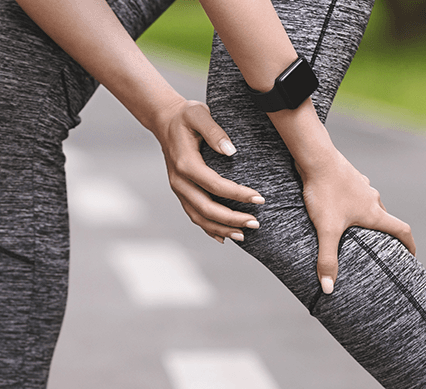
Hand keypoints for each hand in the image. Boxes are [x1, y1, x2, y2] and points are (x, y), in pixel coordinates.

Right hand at [152, 99, 264, 242]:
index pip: (215, 185)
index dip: (238, 194)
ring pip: (199, 217)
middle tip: (256, 223)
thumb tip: (231, 151)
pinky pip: (194, 215)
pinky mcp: (182, 193)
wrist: (165, 121)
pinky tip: (224, 237)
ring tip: (244, 234)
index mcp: (185, 164)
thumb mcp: (199, 114)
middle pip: (207, 208)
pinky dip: (209, 229)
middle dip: (232, 219)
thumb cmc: (186, 116)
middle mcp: (179, 181)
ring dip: (222, 229)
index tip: (259, 198)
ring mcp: (179, 189)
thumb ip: (215, 131)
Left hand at [299, 151, 415, 293]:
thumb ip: (327, 259)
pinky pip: (356, 194)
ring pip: (370, 205)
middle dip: (385, 234)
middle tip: (380, 248)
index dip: (409, 245)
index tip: (412, 257)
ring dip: (368, 219)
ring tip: (356, 231)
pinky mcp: (348, 177)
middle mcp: (372, 198)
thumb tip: (328, 289)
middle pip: (386, 219)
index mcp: (374, 212)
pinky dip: (353, 205)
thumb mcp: (326, 229)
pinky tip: (338, 208)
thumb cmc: (324, 192)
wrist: (315, 157)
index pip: (402, 231)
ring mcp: (361, 186)